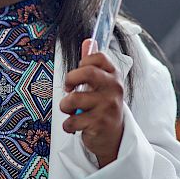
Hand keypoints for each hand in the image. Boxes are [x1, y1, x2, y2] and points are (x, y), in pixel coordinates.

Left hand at [60, 39, 123, 166]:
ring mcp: (108, 106)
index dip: (82, 63)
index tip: (78, 72)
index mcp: (113, 75)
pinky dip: (68, 125)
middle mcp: (114, 88)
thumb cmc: (103, 107)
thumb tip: (88, 41)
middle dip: (70, 80)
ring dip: (65, 106)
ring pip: (73, 99)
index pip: (97, 57)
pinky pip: (72, 120)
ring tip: (72, 111)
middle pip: (87, 73)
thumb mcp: (101, 84)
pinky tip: (76, 125)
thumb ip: (93, 63)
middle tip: (69, 88)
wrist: (114, 137)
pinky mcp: (99, 123)